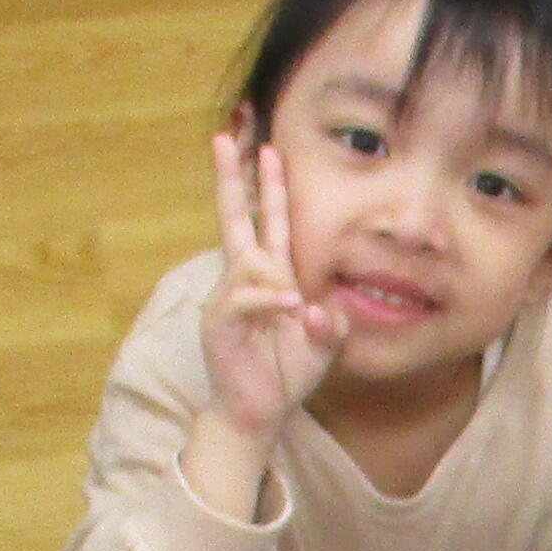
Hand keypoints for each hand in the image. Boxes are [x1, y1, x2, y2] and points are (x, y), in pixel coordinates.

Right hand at [200, 122, 346, 437]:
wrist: (258, 412)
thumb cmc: (287, 372)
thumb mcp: (325, 345)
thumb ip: (331, 324)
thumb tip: (316, 309)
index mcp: (272, 277)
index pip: (269, 222)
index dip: (269, 187)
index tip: (268, 148)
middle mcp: (247, 279)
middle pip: (237, 218)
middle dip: (233, 179)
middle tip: (225, 137)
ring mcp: (230, 297)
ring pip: (249, 261)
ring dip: (275, 279)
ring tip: (293, 310)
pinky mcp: (220, 321)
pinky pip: (245, 297)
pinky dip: (268, 300)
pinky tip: (288, 308)